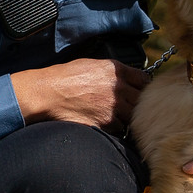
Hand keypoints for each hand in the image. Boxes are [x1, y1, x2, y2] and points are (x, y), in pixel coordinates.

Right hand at [11, 59, 149, 129]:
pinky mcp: (106, 123)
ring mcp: (114, 107)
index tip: (140, 91)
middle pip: (143, 100)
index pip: (145, 80)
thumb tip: (125, 79)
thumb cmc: (64, 77)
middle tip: (129, 106)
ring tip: (115, 116)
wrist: (48, 93)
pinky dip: (115, 127)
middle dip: (137, 103)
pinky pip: (120, 128)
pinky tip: (104, 123)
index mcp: (116, 70)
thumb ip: (113, 72)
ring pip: (134, 116)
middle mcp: (119, 88)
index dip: (143, 87)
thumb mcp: (92, 64)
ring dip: (127, 117)